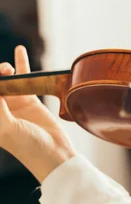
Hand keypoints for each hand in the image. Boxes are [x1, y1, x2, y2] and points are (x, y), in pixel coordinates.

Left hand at [0, 46, 74, 182]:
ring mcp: (13, 104)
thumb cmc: (27, 146)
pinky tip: (19, 50)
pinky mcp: (29, 100)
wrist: (53, 153)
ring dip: (4, 70)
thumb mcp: (6, 128)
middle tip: (2, 72)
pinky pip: (24, 79)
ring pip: (5, 80)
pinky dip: (21, 64)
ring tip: (8, 69)